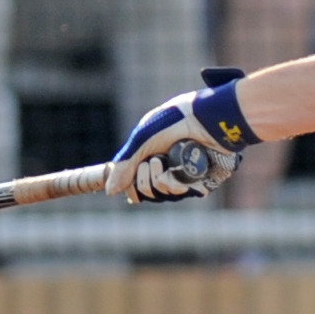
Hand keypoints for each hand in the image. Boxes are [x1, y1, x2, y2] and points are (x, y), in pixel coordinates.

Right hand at [108, 66, 249, 202]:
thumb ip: (125, 165)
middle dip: (144, 180)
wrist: (204, 119)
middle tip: (151, 162)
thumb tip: (110, 192)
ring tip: (162, 161)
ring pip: (164, 194)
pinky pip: (181, 194)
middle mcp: (169, 169)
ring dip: (158, 181)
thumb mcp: (142, 141)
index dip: (131, 188)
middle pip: (149, 192)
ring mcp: (185, 176)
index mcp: (152, 156)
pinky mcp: (201, 181)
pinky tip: (175, 173)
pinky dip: (173, 185)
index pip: (137, 184)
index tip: (125, 185)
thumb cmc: (173, 123)